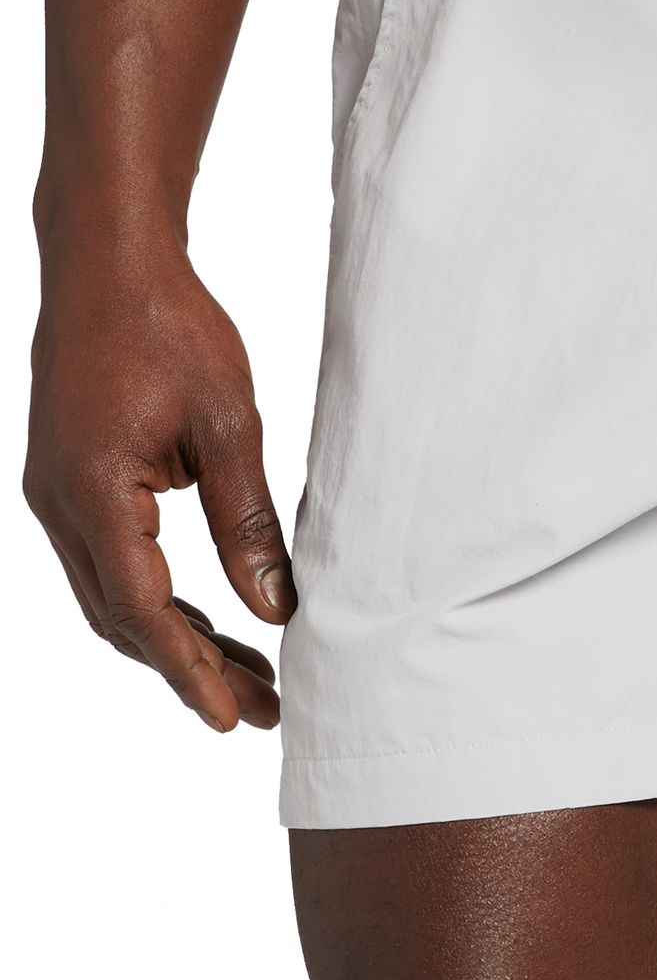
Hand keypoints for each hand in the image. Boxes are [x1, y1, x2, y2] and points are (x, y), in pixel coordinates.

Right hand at [25, 242, 291, 728]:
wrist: (108, 263)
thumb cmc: (171, 328)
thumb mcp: (229, 425)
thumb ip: (248, 521)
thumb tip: (277, 608)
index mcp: (95, 494)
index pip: (144, 612)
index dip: (191, 670)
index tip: (236, 716)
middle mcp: (59, 506)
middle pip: (124, 619)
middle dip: (193, 668)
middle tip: (266, 708)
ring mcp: (56, 496)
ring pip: (114, 597)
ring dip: (179, 639)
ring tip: (252, 676)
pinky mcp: (69, 484)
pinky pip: (110, 563)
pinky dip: (159, 598)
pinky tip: (210, 618)